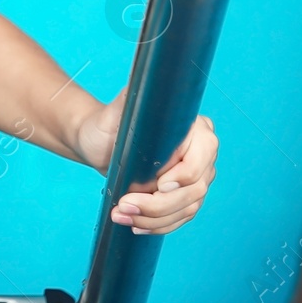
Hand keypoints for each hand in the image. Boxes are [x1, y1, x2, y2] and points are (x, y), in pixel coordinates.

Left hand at [75, 86, 218, 234]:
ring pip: (188, 207)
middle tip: (124, 205)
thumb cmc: (106, 124)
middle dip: (158, 203)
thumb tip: (144, 76)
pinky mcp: (184, 196)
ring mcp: (196, 177)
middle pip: (195, 188)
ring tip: (121, 215)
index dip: (185, 174)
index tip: (159, 185)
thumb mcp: (116, 110)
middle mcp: (201, 154)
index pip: (203, 155)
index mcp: (194, 128)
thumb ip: (133, 96)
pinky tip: (137, 225)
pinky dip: (159, 225)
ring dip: (155, 218)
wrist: (97, 143)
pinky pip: (181, 217)